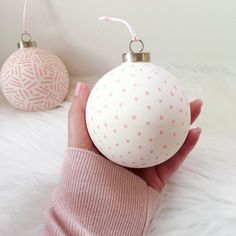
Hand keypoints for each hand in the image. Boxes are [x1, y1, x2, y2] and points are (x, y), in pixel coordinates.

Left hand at [68, 82, 201, 192]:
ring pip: (168, 140)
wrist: (96, 214)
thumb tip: (83, 87)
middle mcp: (133, 150)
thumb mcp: (78, 143)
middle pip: (153, 125)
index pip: (131, 116)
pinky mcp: (157, 178)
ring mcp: (146, 163)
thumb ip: (79, 115)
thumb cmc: (82, 178)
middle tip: (177, 93)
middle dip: (168, 109)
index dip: (141, 101)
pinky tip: (194, 133)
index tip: (149, 86)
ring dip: (184, 123)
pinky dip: (186, 146)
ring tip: (193, 107)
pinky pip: (174, 160)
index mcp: (117, 140)